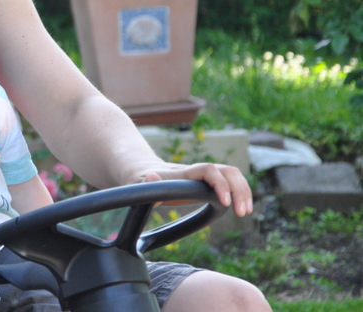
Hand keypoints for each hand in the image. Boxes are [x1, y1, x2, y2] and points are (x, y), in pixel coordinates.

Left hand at [137, 162, 253, 216]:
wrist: (142, 170)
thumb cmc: (140, 180)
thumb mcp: (138, 184)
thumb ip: (145, 184)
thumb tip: (151, 178)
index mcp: (182, 174)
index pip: (208, 170)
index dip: (219, 184)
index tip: (225, 203)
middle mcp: (196, 171)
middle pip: (227, 170)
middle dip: (239, 189)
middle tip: (241, 213)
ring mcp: (203, 176)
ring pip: (232, 175)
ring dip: (243, 191)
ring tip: (245, 212)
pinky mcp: (207, 183)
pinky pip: (230, 183)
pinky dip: (240, 193)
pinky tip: (242, 209)